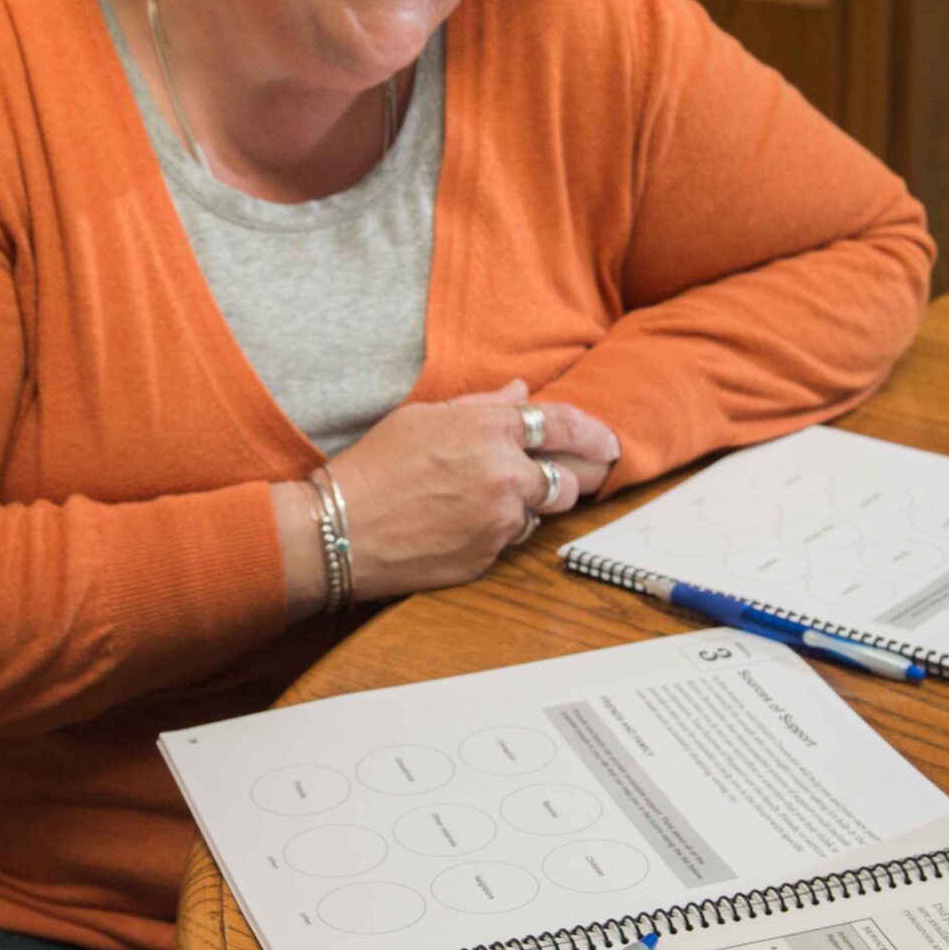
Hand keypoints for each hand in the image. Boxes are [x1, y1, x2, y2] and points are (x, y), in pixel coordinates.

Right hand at [326, 379, 618, 600]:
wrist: (340, 529)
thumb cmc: (374, 467)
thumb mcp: (424, 418)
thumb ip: (482, 406)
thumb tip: (521, 393)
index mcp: (490, 429)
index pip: (564, 425)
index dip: (594, 434)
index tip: (608, 443)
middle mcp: (505, 474)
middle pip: (569, 479)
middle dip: (573, 478)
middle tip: (569, 477)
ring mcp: (500, 520)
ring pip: (540, 513)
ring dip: (528, 505)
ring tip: (482, 499)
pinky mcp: (489, 556)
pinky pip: (511, 541)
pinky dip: (499, 530)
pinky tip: (462, 523)